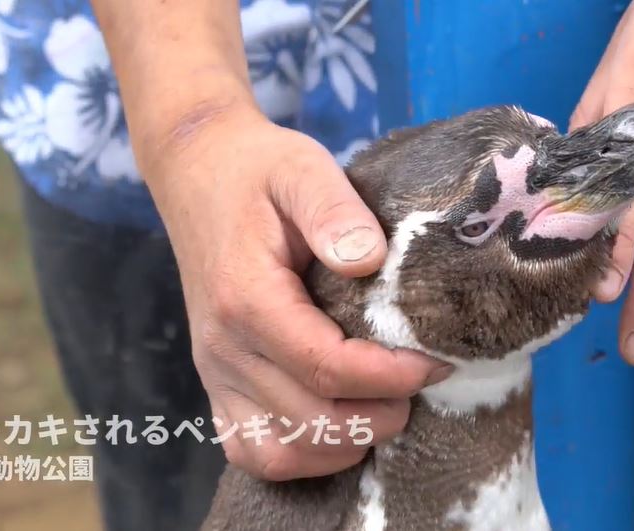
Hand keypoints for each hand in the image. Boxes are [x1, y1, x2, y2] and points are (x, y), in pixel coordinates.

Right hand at [143, 104, 451, 479]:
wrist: (197, 173)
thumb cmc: (257, 172)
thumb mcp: (301, 169)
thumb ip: (334, 211)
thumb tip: (371, 261)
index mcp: (246, 298)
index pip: (325, 367)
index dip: (390, 376)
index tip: (436, 361)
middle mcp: (223, 348)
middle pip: (311, 420)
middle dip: (380, 415)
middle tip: (420, 383)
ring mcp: (214, 373)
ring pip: (282, 451)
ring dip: (344, 443)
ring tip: (384, 407)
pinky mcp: (216, 385)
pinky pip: (252, 451)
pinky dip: (302, 454)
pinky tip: (339, 426)